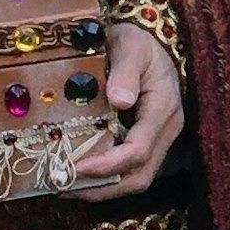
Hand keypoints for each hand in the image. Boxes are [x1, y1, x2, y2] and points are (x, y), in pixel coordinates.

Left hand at [70, 21, 185, 195]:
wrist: (151, 41)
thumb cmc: (138, 42)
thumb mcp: (131, 46)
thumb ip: (125, 71)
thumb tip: (119, 100)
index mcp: (163, 108)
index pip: (138, 151)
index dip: (106, 165)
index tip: (74, 168)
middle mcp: (166, 129)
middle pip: (140, 176)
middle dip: (102, 187)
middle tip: (63, 186)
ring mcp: (160, 137)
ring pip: (137, 178)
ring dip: (102, 188)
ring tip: (66, 186)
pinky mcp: (149, 140)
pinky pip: (131, 169)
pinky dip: (106, 178)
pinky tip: (79, 174)